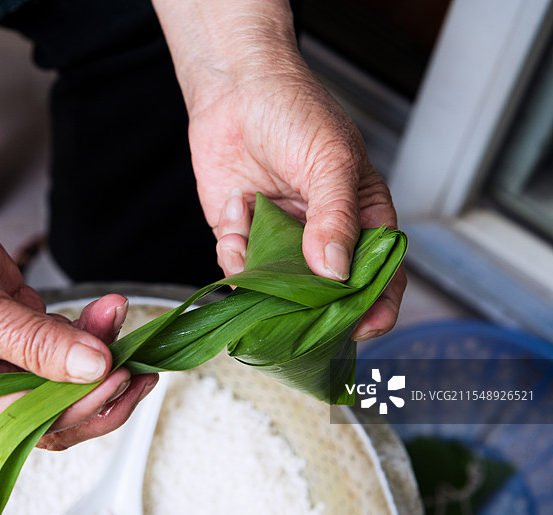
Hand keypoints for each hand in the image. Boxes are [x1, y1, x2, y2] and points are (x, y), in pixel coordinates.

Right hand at [0, 150, 154, 447]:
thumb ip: (38, 344)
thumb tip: (94, 367)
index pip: (31, 422)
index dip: (79, 406)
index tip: (116, 376)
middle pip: (55, 406)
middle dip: (100, 387)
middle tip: (138, 367)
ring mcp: (4, 352)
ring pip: (65, 370)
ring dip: (99, 347)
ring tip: (117, 314)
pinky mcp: (18, 321)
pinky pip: (62, 337)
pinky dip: (88, 326)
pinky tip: (106, 310)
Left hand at [190, 69, 405, 340]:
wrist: (234, 88)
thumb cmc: (295, 110)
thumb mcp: (331, 159)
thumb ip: (336, 217)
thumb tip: (338, 272)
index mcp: (360, 215)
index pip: (379, 272)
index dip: (378, 304)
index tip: (365, 327)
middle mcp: (321, 234)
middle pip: (326, 292)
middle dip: (310, 305)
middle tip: (296, 309)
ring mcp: (281, 238)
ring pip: (278, 287)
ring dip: (263, 276)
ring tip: (254, 237)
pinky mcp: (242, 235)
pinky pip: (238, 266)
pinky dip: (233, 247)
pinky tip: (236, 209)